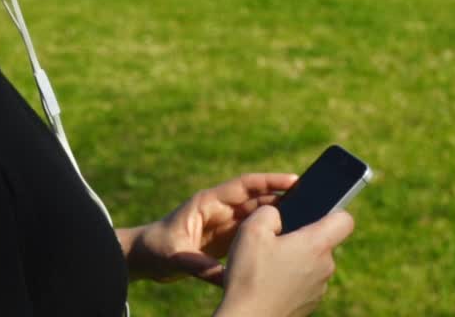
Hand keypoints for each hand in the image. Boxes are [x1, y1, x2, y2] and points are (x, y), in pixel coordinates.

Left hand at [128, 173, 296, 285]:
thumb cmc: (154, 249)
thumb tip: (221, 275)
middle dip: (282, 199)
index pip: (244, 186)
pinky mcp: (226, 240)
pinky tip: (286, 242)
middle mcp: (220, 209)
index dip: (269, 181)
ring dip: (278, 218)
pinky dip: (268, 236)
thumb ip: (197, 263)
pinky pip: (252, 234)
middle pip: (257, 199)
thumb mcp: (173, 256)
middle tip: (311, 201)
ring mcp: (224, 224)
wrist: (143, 258)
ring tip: (305, 220)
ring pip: (258, 217)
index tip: (294, 180)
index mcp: (208, 203)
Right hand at [216, 206, 354, 316]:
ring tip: (269, 265)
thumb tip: (277, 214)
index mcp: (316, 245)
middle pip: (323, 242)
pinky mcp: (310, 304)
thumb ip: (269, 212)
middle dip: (303, 238)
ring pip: (313, 263)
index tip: (316, 215)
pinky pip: (306, 282)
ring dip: (296, 260)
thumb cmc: (251, 275)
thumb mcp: (252, 231)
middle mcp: (325, 267)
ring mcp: (319, 289)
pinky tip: (270, 282)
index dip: (333, 212)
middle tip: (276, 242)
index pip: (345, 220)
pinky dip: (292, 279)